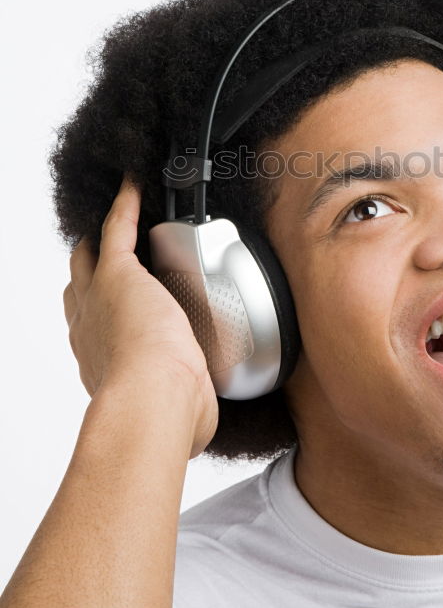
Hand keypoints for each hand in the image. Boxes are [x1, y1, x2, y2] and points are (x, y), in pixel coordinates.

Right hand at [63, 174, 218, 456]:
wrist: (153, 398)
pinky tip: (134, 186)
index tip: (119, 311)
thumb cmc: (163, 416)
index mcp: (100, 363)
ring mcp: (100, 298)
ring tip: (117, 220)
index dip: (103, 316)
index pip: (94, 331)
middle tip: (107, 258)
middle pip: (80, 287)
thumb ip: (182, 410)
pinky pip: (117, 228)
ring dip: (101, 238)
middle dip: (90, 272)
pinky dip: (124, 204)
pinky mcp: (120, 273)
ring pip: (89, 257)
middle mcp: (90, 329)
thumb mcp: (173, 416)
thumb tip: (197, 421)